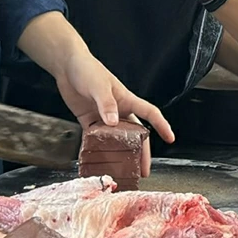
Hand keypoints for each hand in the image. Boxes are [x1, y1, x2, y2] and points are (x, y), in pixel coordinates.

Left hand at [57, 50, 174, 177]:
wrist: (67, 66)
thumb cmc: (87, 69)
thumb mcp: (99, 85)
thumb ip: (106, 103)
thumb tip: (114, 122)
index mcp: (126, 100)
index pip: (149, 113)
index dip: (161, 125)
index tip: (171, 138)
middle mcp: (118, 110)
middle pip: (134, 134)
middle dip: (141, 152)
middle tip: (143, 170)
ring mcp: (104, 117)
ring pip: (117, 140)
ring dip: (120, 154)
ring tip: (123, 171)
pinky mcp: (89, 120)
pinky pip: (95, 139)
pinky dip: (96, 149)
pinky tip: (97, 161)